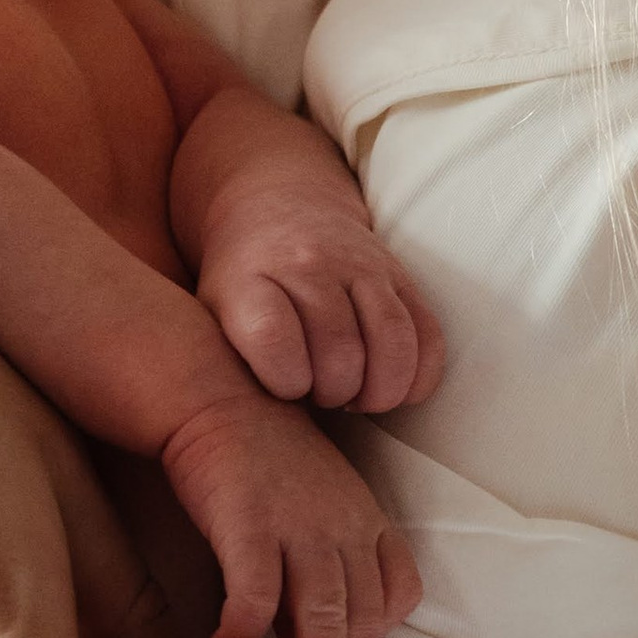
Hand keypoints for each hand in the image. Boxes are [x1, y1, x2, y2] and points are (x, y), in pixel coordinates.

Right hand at [156, 395, 419, 637]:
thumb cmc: (257, 456)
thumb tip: (300, 636)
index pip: (398, 595)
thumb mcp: (314, 503)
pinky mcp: (249, 523)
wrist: (212, 392)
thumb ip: (320, 565)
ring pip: (323, 621)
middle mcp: (345, 523)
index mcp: (367, 518)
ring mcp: (300, 523)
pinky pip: (256, 599)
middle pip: (362, 622)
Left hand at [199, 200, 445, 414]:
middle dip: (334, 393)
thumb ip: (223, 358)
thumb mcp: (209, 310)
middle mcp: (309, 265)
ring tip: (359, 399)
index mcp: (251, 278)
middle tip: (323, 396)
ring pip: (392, 340)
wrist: (279, 207)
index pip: (273, 339)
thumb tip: (252, 429)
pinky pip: (428, 333)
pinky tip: (394, 388)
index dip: (286, 381)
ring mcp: (360, 266)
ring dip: (381, 390)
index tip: (287, 388)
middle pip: (340, 349)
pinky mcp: (400, 275)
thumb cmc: (242, 282)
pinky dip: (418, 376)